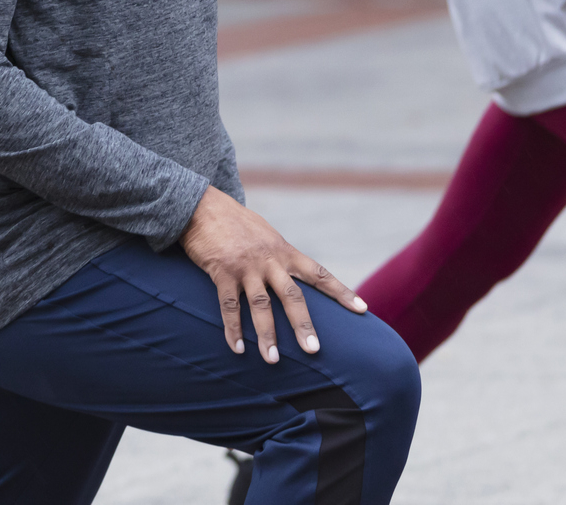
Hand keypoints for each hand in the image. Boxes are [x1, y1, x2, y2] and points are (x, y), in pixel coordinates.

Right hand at [181, 186, 366, 363]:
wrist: (203, 205)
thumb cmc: (236, 222)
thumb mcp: (267, 235)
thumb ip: (280, 256)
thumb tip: (293, 274)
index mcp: (285, 252)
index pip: (319, 274)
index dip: (341, 292)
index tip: (363, 310)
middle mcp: (269, 260)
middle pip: (292, 296)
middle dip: (303, 325)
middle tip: (313, 350)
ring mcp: (245, 267)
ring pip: (261, 305)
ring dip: (266, 335)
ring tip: (272, 360)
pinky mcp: (221, 272)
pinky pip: (229, 305)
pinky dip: (233, 329)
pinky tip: (237, 348)